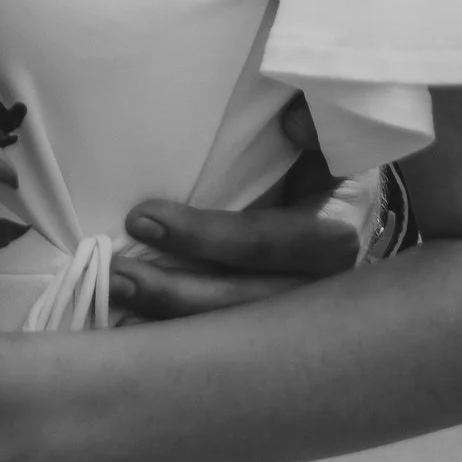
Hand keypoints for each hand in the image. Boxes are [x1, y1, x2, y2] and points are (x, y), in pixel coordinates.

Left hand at [112, 97, 392, 319]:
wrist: (345, 200)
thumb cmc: (323, 156)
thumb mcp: (328, 130)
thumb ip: (317, 118)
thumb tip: (294, 125)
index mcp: (333, 229)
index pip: (265, 241)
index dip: (205, 237)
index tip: (142, 219)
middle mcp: (322, 284)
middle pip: (246, 303)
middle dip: (178, 295)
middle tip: (118, 276)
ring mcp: (302, 317)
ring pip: (236, 335)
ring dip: (173, 324)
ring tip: (117, 306)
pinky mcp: (279, 331)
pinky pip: (229, 343)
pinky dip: (183, 340)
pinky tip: (136, 333)